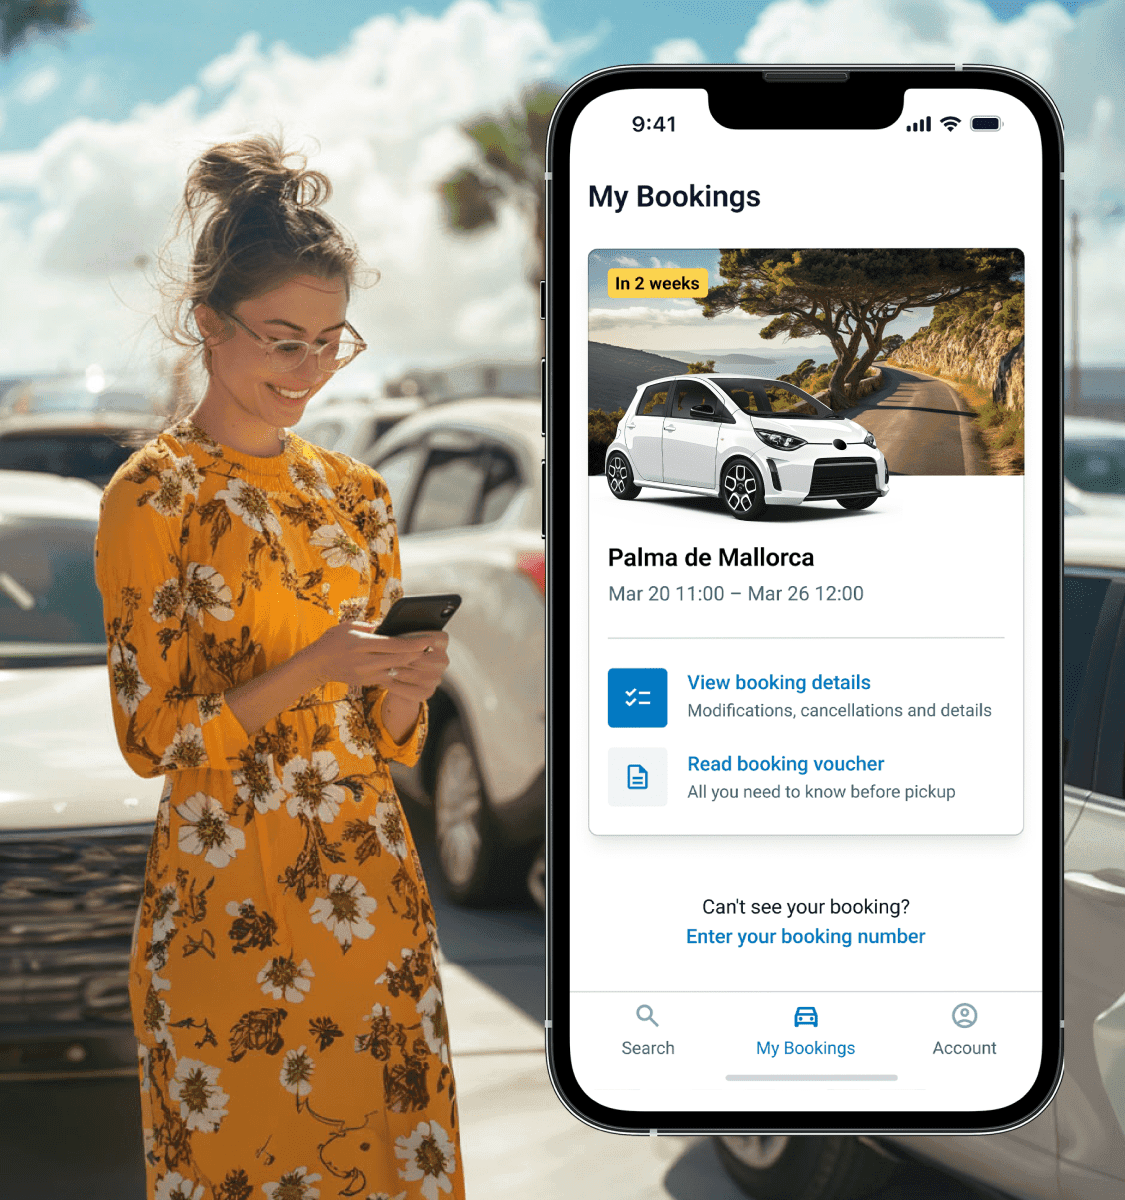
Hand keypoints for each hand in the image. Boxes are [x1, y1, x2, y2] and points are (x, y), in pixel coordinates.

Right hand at [304, 621, 446, 692]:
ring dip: (413, 666)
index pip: (394, 645)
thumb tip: (392, 626)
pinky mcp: (368, 683)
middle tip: (432, 648)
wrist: (316, 664)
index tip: (427, 641)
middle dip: (418, 654)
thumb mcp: (350, 626)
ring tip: (426, 658)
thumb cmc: (333, 640)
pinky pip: (391, 679)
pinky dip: (402, 673)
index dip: (413, 644)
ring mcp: (367, 675)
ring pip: (398, 671)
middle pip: (400, 660)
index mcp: (362, 644)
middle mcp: (365, 661)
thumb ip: (372, 626)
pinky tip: (413, 669)